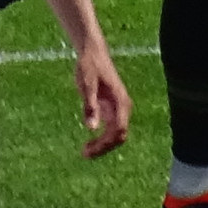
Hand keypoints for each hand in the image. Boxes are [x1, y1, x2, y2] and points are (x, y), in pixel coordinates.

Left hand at [75, 45, 131, 159]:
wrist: (92, 52)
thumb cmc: (89, 66)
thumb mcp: (86, 84)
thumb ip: (90, 105)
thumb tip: (91, 128)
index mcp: (121, 102)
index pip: (118, 130)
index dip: (105, 143)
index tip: (89, 149)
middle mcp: (123, 108)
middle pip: (119, 136)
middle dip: (104, 148)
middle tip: (85, 154)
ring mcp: (118, 109)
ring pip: (116, 135)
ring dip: (103, 145)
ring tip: (85, 152)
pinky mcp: (112, 109)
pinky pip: (111, 129)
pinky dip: (102, 138)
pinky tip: (89, 144)